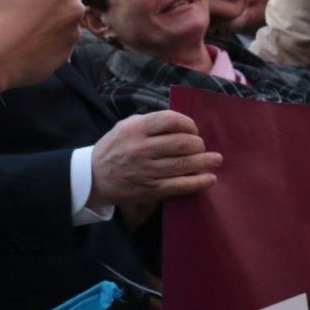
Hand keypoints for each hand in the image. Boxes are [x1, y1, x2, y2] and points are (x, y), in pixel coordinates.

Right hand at [88, 110, 221, 208]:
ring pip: (184, 164)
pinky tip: (210, 178)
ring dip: (205, 161)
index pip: (172, 120)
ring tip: (216, 159)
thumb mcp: (126, 126)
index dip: (189, 123)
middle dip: (198, 143)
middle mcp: (142, 148)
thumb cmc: (114, 148)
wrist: (93, 177)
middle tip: (202, 146)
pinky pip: (180, 185)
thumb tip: (181, 123)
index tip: (194, 129)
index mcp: (137, 129)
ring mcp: (148, 170)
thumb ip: (151, 122)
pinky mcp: (151, 189)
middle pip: (182, 143)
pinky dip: (198, 182)